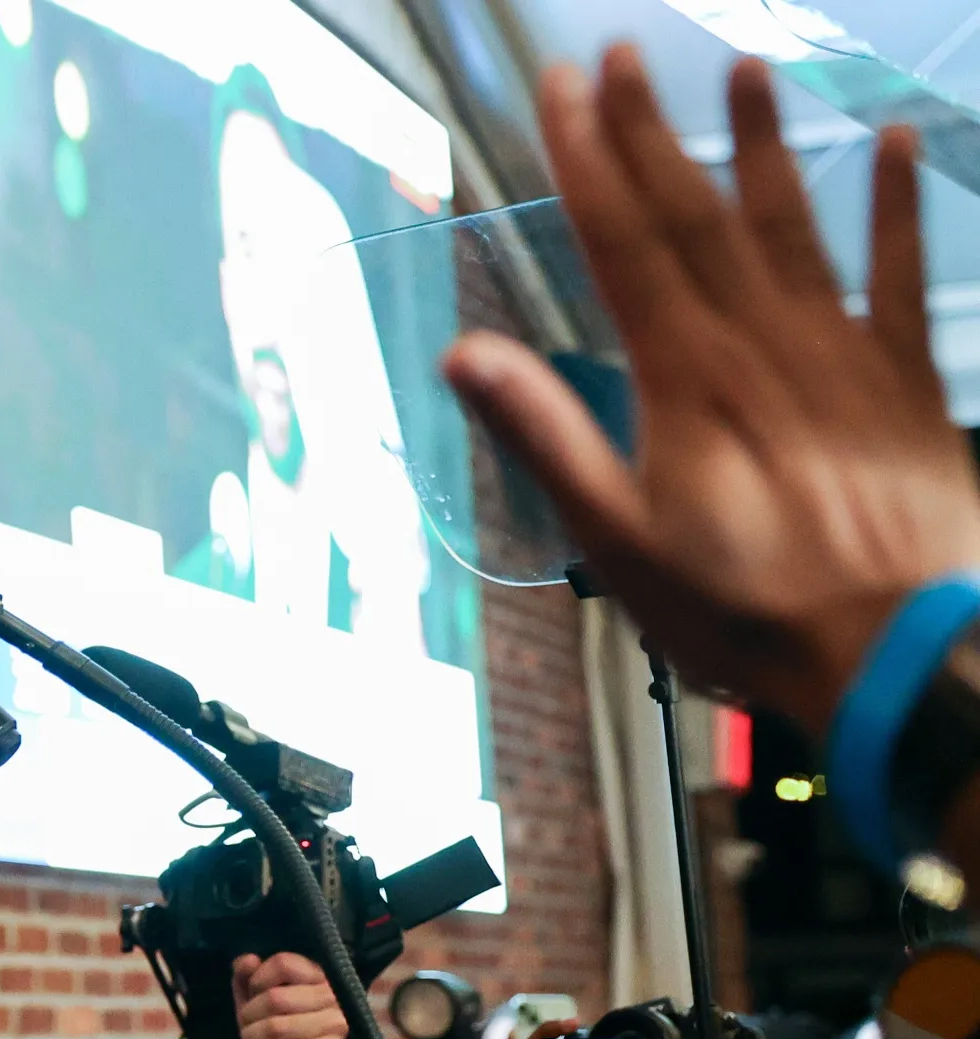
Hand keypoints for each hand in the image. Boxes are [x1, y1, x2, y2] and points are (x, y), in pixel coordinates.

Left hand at [234, 953, 346, 1038]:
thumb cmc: (281, 1034)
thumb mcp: (257, 1000)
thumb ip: (247, 976)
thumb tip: (248, 960)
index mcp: (319, 976)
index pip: (284, 963)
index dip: (258, 980)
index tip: (253, 996)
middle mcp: (334, 997)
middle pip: (275, 998)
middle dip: (249, 1016)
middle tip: (246, 1028)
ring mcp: (336, 1025)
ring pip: (276, 1027)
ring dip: (251, 1038)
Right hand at [442, 47, 979, 738]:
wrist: (900, 650)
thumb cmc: (743, 606)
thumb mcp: (616, 541)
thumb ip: (546, 436)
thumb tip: (463, 355)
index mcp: (682, 374)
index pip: (622, 242)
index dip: (586, 160)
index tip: (559, 88)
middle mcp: (760, 339)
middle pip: (695, 215)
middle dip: (650, 131)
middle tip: (620, 54)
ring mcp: (840, 349)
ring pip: (792, 225)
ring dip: (761, 144)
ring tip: (740, 69)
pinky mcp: (905, 378)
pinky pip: (900, 274)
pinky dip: (894, 208)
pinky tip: (888, 145)